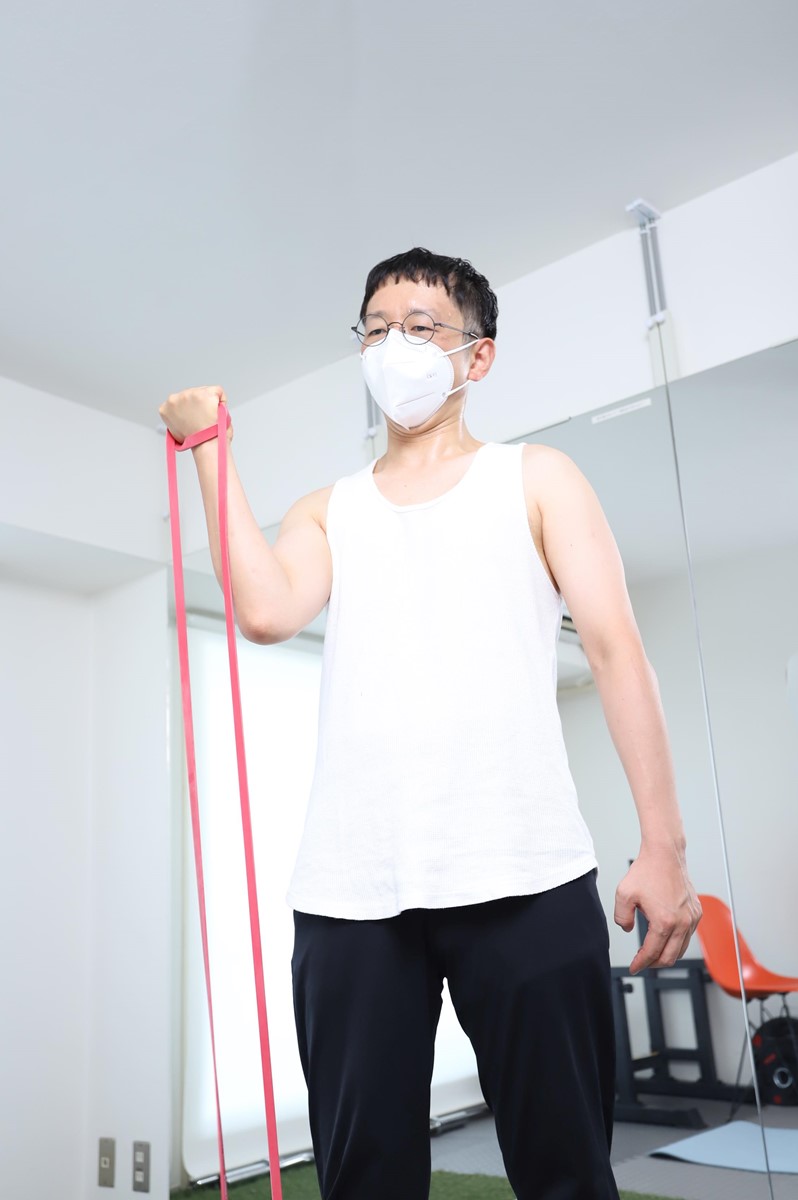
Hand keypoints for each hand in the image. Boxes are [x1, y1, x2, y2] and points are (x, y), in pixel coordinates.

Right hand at [159, 385, 230, 444]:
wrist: (205, 445)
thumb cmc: (196, 442)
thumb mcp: (177, 430)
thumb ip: (178, 419)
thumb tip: (183, 418)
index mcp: (166, 407)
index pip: (181, 400)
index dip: (192, 409)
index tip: (196, 418)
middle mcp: (175, 398)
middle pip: (193, 393)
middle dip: (201, 404)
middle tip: (205, 419)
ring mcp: (190, 394)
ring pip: (206, 392)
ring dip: (211, 403)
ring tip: (210, 418)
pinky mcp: (205, 394)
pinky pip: (218, 391)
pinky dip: (222, 401)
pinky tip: (218, 413)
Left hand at [614, 847, 701, 974]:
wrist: (665, 854)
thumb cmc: (647, 870)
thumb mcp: (623, 894)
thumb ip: (621, 918)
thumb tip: (627, 929)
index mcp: (665, 922)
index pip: (652, 953)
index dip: (641, 963)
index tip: (634, 967)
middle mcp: (683, 922)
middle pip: (669, 957)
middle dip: (653, 963)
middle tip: (642, 963)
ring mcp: (692, 918)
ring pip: (681, 949)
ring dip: (666, 954)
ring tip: (652, 952)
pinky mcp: (697, 912)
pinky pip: (688, 936)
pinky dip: (677, 942)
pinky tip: (665, 937)